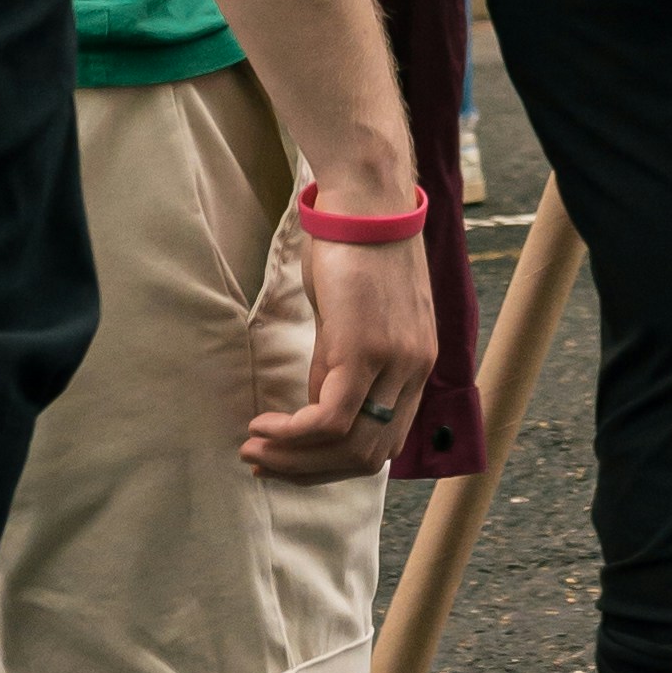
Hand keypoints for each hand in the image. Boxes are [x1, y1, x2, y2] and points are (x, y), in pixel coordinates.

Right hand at [244, 189, 438, 480]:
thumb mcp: (354, 318)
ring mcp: (394, 363)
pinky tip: (264, 425)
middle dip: (310, 470)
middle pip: (369, 457)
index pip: (384, 445)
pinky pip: (329, 419)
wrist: (368, 202)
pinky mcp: (365, 350)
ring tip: (254, 449)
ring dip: (294, 458)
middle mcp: (414, 372)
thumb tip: (313, 403)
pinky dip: (293, 433)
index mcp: (417, 367)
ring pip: (349, 445)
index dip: (334, 463)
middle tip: (263, 462)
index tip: (291, 459)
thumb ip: (340, 363)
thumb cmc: (355, 250)